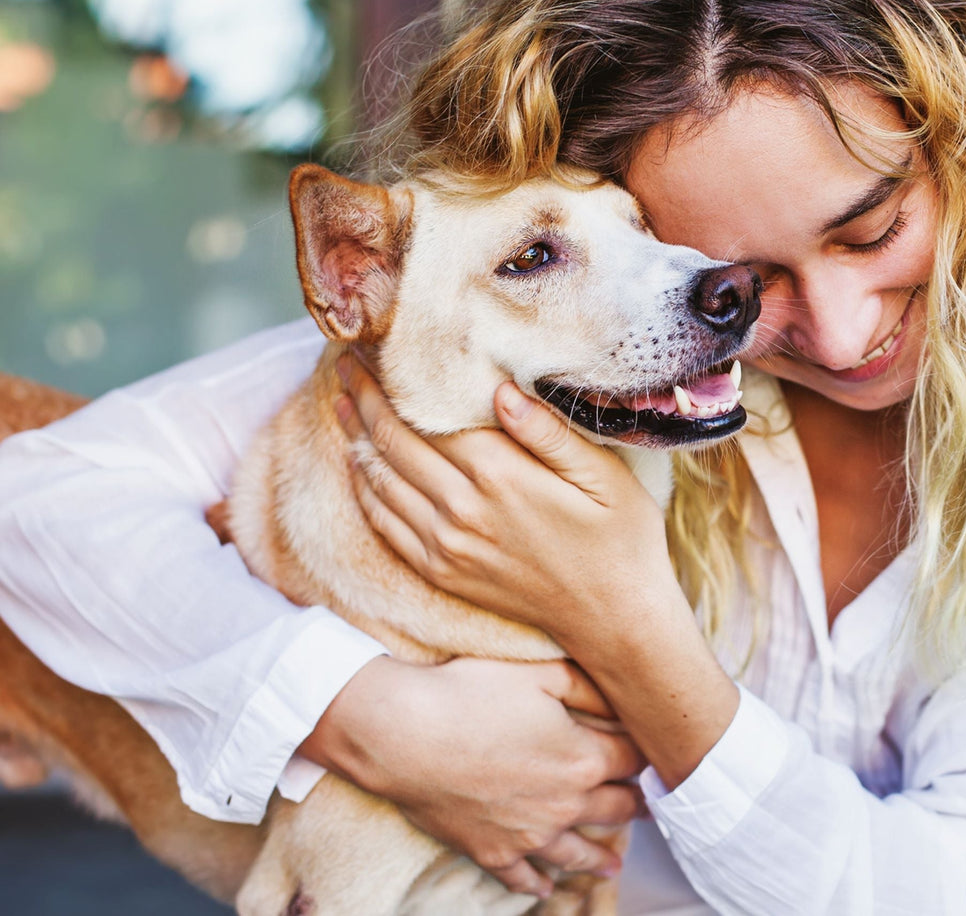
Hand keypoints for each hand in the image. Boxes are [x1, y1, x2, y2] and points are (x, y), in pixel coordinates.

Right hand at [300, 655, 644, 898]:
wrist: (405, 735)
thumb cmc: (471, 695)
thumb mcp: (540, 674)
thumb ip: (588, 687)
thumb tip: (622, 697)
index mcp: (584, 758)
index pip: (632, 759)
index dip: (645, 754)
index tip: (653, 754)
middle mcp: (566, 804)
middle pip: (615, 807)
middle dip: (634, 805)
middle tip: (646, 807)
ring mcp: (529, 835)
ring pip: (577, 852)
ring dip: (600, 857)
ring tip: (614, 864)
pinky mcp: (492, 852)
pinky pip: (523, 878)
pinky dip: (537, 885)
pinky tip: (546, 889)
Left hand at [334, 353, 678, 655]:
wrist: (614, 619)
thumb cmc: (621, 539)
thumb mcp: (605, 476)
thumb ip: (549, 433)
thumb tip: (501, 389)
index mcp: (502, 476)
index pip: (427, 417)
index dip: (393, 381)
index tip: (375, 348)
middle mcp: (463, 510)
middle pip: (393, 443)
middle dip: (364, 398)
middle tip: (346, 362)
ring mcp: (446, 546)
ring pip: (380, 481)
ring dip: (355, 438)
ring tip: (342, 401)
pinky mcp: (442, 572)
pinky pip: (385, 525)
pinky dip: (365, 489)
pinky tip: (359, 465)